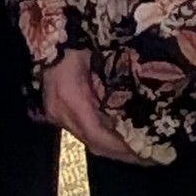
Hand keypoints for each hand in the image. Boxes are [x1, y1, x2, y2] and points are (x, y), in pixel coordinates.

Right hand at [37, 51, 151, 165]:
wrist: (47, 36)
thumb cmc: (75, 41)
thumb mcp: (98, 57)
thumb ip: (118, 77)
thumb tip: (148, 93)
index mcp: (72, 98)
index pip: (97, 133)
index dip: (120, 147)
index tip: (144, 153)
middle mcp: (61, 112)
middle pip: (93, 143)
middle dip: (121, 153)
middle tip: (147, 158)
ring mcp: (57, 113)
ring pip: (88, 140)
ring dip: (113, 148)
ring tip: (137, 153)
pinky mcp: (57, 112)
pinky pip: (83, 131)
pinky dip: (102, 137)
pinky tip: (119, 139)